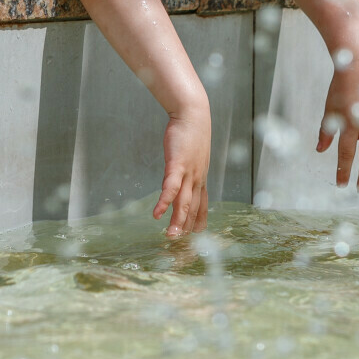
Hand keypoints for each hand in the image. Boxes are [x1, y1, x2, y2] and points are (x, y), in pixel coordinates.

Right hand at [153, 104, 213, 236]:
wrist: (193, 113)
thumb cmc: (192, 132)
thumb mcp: (192, 154)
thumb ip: (187, 168)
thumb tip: (182, 175)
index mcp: (201, 176)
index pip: (202, 204)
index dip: (198, 220)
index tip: (195, 234)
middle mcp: (198, 178)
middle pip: (193, 208)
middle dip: (187, 227)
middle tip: (180, 244)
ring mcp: (189, 172)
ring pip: (184, 202)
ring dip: (177, 221)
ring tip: (170, 237)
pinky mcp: (177, 164)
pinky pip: (170, 187)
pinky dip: (164, 202)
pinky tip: (157, 214)